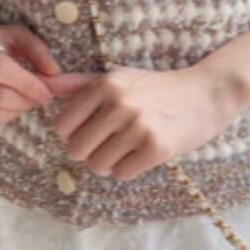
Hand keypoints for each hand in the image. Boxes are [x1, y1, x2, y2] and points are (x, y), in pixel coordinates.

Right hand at [0, 22, 60, 129]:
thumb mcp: (16, 35)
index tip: (46, 92)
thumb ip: (39, 51)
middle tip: (39, 98)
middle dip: (25, 101)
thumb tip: (54, 74)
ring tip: (23, 100)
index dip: (26, 84)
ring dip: (15, 112)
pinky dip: (2, 119)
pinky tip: (7, 106)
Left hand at [39, 64, 238, 180]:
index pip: (62, 125)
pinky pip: (121, 173)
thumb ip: (79, 83)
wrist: (204, 93)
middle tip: (109, 142)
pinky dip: (128, 168)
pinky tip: (142, 153)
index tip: (91, 129)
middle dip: (89, 151)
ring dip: (108, 162)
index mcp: (106, 83)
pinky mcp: (156, 148)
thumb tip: (44, 84)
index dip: (73, 132)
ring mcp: (138, 126)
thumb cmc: (155, 86)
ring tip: (126, 147)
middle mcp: (119, 103)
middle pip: (76, 149)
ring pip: (97, 165)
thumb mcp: (118, 76)